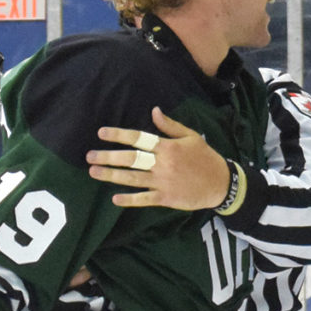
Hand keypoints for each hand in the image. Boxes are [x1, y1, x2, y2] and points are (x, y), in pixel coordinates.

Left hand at [89, 106, 230, 209]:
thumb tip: (153, 110)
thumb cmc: (205, 157)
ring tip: (94, 172)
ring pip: (133, 178)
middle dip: (108, 157)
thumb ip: (170, 125)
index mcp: (168, 147)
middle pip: (131, 159)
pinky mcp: (166, 198)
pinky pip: (144, 199)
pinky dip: (130, 199)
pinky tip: (115, 199)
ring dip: (112, 176)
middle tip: (89, 156)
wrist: (221, 183)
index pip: (138, 138)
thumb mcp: (191, 136)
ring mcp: (163, 182)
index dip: (119, 135)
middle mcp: (163, 163)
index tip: (101, 133)